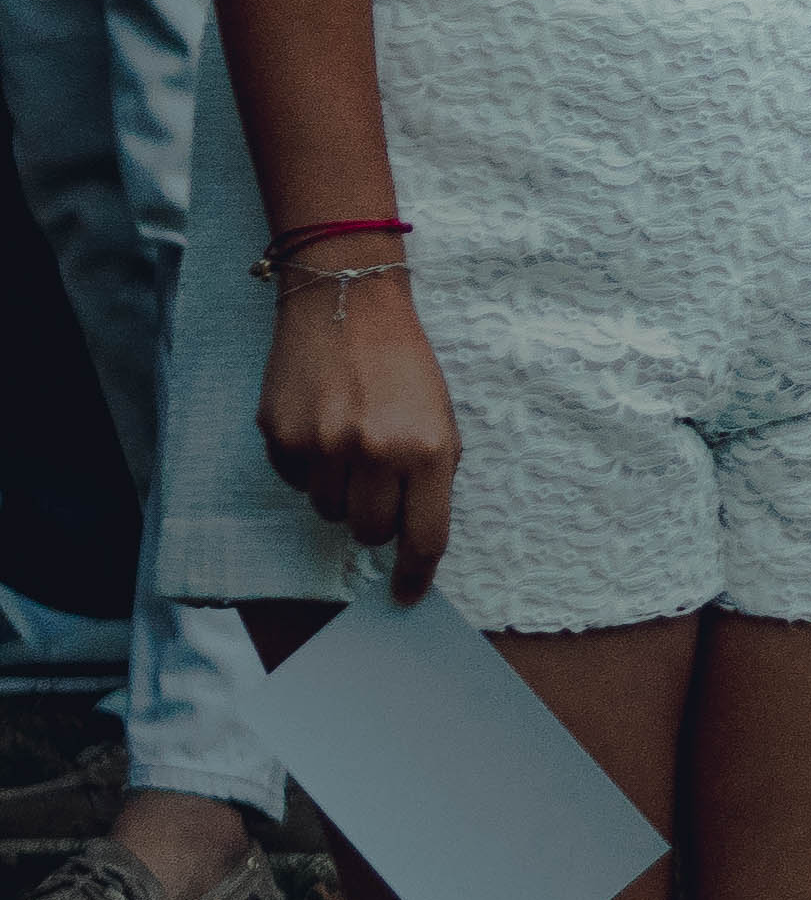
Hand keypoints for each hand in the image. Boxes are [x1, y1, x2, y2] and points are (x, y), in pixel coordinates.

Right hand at [260, 275, 458, 605]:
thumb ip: (430, 473)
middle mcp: (374, 452)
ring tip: (349, 444)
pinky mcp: (281, 438)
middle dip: (375, 519)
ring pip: (328, 511)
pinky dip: (308, 468)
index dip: (415, 573)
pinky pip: (294, 482)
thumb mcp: (439, 415)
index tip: (406, 595)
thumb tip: (412, 533)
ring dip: (340, 491)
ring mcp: (323, 447)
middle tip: (377, 483)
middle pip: (369, 532)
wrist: (347, 305)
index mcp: (427, 448)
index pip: (423, 535)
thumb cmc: (403, 363)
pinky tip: (320, 428)